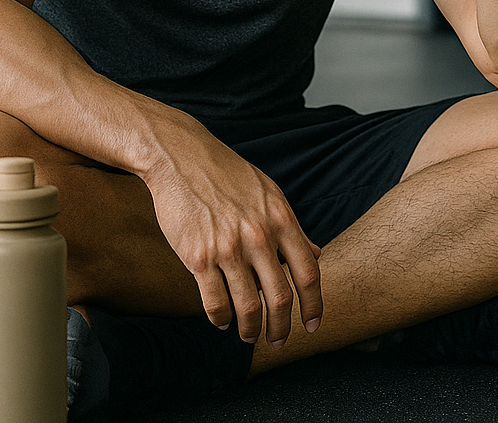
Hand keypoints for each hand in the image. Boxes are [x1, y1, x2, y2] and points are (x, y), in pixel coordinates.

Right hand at [145, 136, 321, 347]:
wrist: (180, 157)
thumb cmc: (226, 175)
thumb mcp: (269, 193)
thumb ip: (292, 227)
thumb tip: (316, 254)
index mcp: (281, 219)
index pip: (308, 273)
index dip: (314, 305)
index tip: (313, 324)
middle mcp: (258, 236)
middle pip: (280, 298)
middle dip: (282, 327)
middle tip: (279, 340)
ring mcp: (228, 248)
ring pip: (247, 307)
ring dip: (250, 330)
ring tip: (249, 336)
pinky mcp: (198, 256)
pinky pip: (214, 301)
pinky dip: (220, 319)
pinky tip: (221, 322)